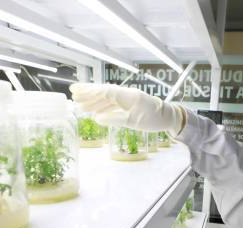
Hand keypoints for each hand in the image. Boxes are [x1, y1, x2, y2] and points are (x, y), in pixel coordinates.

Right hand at [69, 83, 184, 135]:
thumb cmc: (154, 120)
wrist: (169, 118)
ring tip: (80, 105)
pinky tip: (95, 112)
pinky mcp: (130, 104)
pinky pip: (113, 104)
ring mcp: (128, 99)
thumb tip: (97, 118)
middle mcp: (126, 94)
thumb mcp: (134, 122)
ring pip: (107, 98)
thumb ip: (115, 119)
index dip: (89, 91)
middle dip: (88, 94)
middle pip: (104, 92)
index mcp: (128, 96)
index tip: (76, 91)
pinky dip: (103, 107)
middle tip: (73, 96)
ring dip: (94, 101)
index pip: (105, 91)